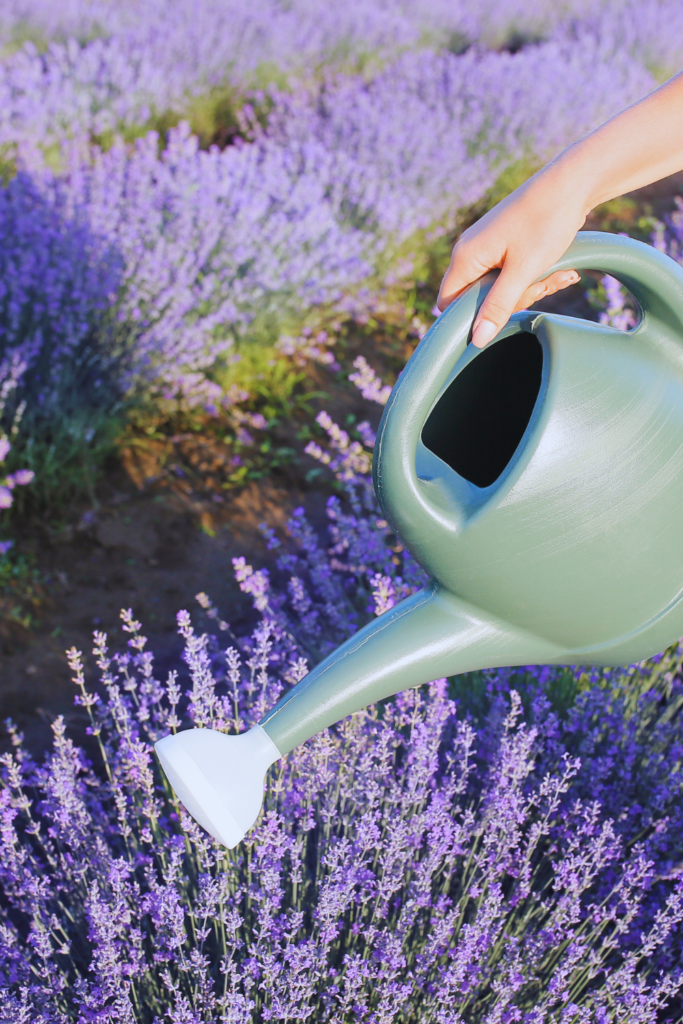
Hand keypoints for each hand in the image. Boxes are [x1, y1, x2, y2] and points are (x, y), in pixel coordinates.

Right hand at [437, 167, 585, 346]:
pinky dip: (535, 275)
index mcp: (465, 257)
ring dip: (531, 288)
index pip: (449, 304)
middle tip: (540, 286)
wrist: (572, 182)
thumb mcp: (523, 271)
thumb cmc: (545, 222)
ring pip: (501, 287)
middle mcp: (470, 251)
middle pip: (478, 298)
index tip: (501, 317)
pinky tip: (560, 268)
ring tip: (557, 273)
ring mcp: (488, 246)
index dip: (470, 318)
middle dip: (513, 300)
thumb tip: (476, 339)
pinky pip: (513, 273)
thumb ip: (498, 306)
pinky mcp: (506, 243)